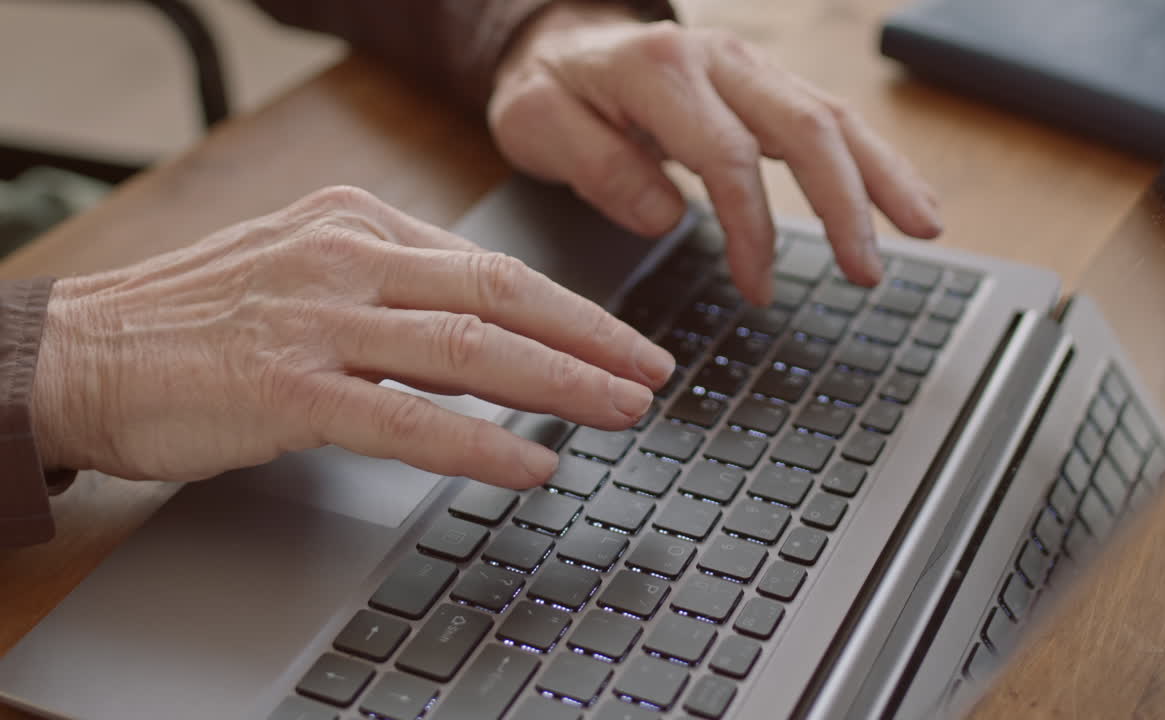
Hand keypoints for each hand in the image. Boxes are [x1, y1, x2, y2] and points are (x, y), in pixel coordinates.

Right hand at [33, 186, 673, 486]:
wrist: (86, 352)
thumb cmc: (200, 320)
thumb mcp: (306, 272)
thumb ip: (393, 295)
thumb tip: (483, 337)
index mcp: (359, 223)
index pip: (492, 266)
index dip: (570, 309)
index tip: (621, 341)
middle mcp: (349, 258)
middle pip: (501, 295)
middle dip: (590, 339)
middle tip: (652, 373)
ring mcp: (320, 318)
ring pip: (471, 348)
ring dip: (559, 383)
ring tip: (622, 411)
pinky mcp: (289, 386)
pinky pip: (408, 418)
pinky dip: (481, 443)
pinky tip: (531, 465)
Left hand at [488, 2, 942, 305]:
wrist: (560, 43)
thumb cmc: (551, 91)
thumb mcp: (540, 127)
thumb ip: (598, 169)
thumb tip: (668, 217)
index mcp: (659, 71)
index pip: (727, 156)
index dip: (751, 229)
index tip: (758, 289)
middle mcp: (717, 58)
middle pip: (804, 126)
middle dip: (846, 203)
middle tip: (868, 272)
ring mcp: (747, 66)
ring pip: (831, 115)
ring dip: (882, 174)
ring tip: (925, 227)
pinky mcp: (763, 84)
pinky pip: (827, 116)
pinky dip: (871, 158)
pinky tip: (902, 195)